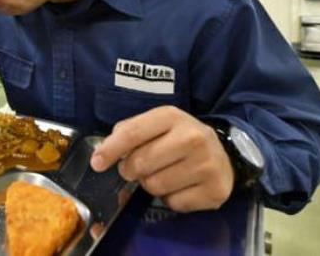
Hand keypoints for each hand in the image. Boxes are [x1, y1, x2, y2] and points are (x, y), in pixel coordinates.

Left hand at [90, 106, 233, 212]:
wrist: (223, 155)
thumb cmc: (180, 138)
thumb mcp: (157, 125)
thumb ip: (129, 132)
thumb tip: (103, 153)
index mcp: (173, 117)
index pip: (133, 133)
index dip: (110, 150)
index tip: (96, 163)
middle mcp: (193, 137)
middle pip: (141, 163)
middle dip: (131, 170)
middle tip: (137, 169)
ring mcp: (206, 165)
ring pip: (155, 186)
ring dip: (151, 185)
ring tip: (163, 174)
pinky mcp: (215, 190)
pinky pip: (174, 203)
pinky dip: (171, 199)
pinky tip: (181, 187)